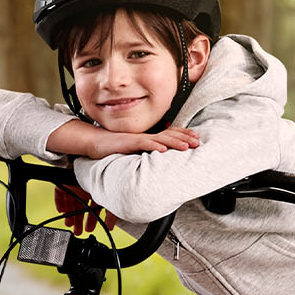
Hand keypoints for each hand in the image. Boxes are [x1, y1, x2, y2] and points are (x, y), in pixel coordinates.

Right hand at [45, 120, 200, 159]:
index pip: (170, 135)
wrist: (96, 143)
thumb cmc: (114, 148)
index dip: (184, 136)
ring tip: (187, 146)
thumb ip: (147, 154)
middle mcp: (146, 136)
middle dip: (185, 137)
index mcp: (149, 138)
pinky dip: (154, 145)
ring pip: (160, 138)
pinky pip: (143, 143)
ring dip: (175, 142)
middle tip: (198, 141)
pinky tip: (163, 149)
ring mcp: (138, 138)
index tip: (196, 139)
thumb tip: (160, 160)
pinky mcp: (129, 142)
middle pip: (170, 134)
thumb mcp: (135, 152)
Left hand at [54, 183, 116, 234]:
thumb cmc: (106, 183)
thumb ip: (111, 216)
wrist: (96, 171)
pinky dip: (60, 202)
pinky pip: (60, 193)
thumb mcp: (110, 203)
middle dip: (79, 220)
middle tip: (78, 231)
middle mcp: (86, 189)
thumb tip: (110, 227)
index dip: (91, 219)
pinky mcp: (66, 181)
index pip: (93, 208)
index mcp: (97, 192)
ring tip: (69, 225)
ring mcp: (76, 185)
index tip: (89, 229)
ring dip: (69, 214)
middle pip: (81, 207)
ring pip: (71, 202)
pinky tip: (62, 211)